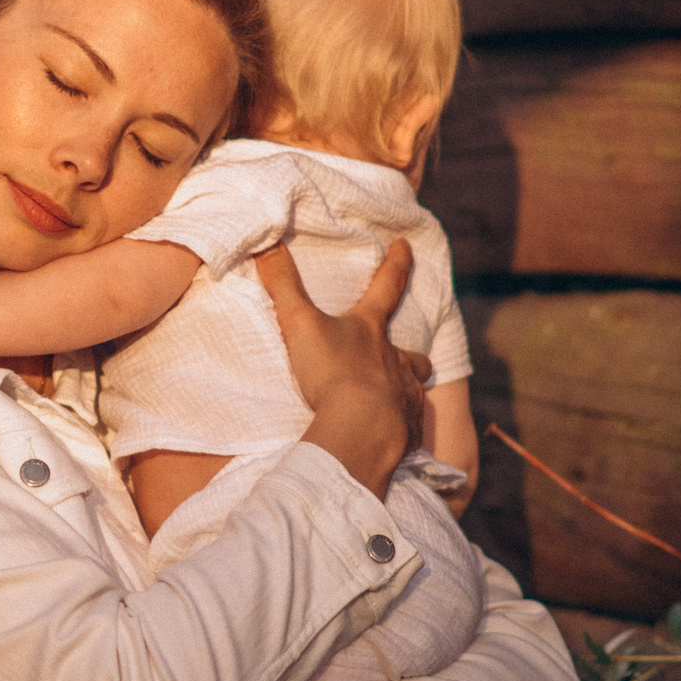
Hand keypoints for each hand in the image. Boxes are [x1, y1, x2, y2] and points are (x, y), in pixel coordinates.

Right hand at [255, 240, 428, 495]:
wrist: (363, 429)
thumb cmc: (333, 373)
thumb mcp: (300, 324)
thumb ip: (283, 285)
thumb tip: (266, 241)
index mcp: (371, 332)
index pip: (387, 287)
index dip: (397, 263)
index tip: (406, 244)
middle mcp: (397, 361)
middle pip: (413, 355)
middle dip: (410, 356)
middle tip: (402, 361)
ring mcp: (407, 397)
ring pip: (414, 390)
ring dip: (404, 391)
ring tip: (390, 403)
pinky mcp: (409, 431)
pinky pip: (409, 429)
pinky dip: (400, 428)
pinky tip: (387, 439)